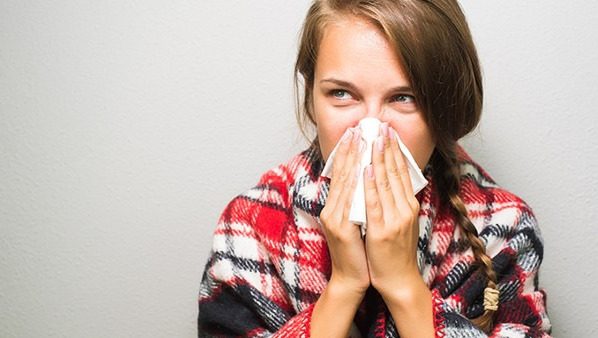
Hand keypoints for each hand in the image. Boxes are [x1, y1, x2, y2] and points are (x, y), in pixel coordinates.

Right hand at [319, 127, 368, 294]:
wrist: (352, 278)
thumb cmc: (358, 252)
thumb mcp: (355, 223)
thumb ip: (356, 203)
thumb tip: (367, 180)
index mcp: (334, 207)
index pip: (341, 174)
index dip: (347, 153)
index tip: (355, 134)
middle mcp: (331, 210)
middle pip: (341, 174)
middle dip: (350, 150)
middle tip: (359, 128)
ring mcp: (335, 219)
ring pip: (346, 183)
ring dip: (355, 159)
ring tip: (363, 139)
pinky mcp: (342, 229)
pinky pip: (352, 201)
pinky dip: (359, 183)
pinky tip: (365, 168)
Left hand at [363, 123, 423, 296]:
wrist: (398, 280)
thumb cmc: (395, 252)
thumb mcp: (399, 222)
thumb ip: (395, 202)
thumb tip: (388, 181)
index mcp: (408, 205)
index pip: (401, 172)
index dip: (394, 150)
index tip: (387, 131)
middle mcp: (405, 209)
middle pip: (395, 173)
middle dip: (387, 147)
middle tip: (380, 126)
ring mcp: (395, 219)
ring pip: (385, 183)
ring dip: (378, 159)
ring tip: (373, 138)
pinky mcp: (382, 231)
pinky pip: (374, 204)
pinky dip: (370, 185)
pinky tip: (366, 169)